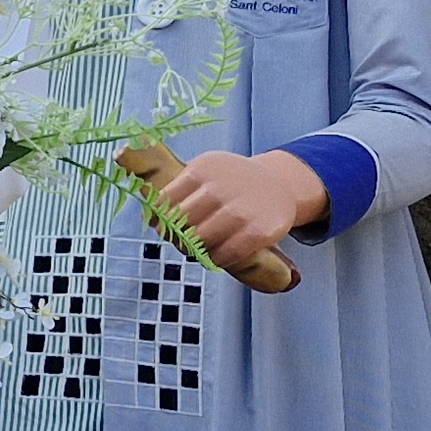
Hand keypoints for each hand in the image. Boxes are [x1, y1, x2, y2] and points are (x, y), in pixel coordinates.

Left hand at [160, 147, 328, 265]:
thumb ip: (182, 188)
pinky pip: (225, 254)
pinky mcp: (258, 231)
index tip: (164, 226)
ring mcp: (239, 210)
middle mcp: (219, 189)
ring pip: (200, 240)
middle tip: (182, 242)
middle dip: (177, 236)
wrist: (279, 184)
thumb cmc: (235, 182)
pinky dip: (217, 259)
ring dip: (195, 250)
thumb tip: (151, 216)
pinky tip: (218, 256)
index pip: (165, 200)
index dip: (160, 218)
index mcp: (200, 170)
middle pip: (181, 223)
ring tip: (199, 249)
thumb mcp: (208, 170)